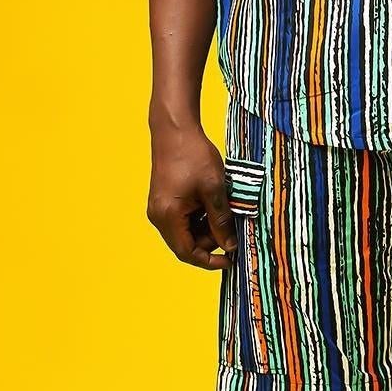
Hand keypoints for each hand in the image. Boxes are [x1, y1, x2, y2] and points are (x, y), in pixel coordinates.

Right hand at [146, 124, 238, 268]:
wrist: (175, 130)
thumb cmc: (192, 155)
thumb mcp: (214, 190)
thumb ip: (221, 221)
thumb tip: (230, 245)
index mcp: (167, 216)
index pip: (187, 253)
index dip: (210, 261)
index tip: (231, 260)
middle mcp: (158, 216)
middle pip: (186, 244)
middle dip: (211, 241)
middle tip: (232, 228)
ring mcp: (159, 208)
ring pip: (186, 232)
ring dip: (207, 228)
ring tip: (225, 211)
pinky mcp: (163, 200)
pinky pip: (182, 219)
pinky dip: (200, 218)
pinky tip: (213, 204)